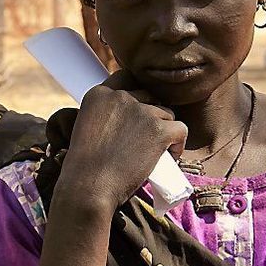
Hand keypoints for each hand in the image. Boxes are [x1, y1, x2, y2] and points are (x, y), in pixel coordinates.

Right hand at [59, 70, 187, 212]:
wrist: (88, 187)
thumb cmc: (84, 167)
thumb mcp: (86, 128)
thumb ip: (105, 115)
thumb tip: (129, 120)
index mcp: (99, 94)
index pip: (126, 78)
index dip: (136, 94)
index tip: (136, 113)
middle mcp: (120, 97)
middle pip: (150, 97)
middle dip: (151, 116)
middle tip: (145, 140)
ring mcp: (141, 112)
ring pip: (167, 114)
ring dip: (163, 132)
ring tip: (152, 154)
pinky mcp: (159, 130)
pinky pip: (181, 130)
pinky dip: (177, 145)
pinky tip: (167, 158)